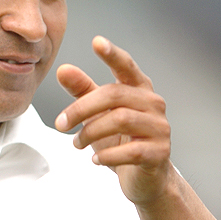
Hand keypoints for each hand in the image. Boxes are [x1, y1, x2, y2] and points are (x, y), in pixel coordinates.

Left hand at [55, 36, 172, 206]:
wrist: (144, 178)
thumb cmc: (119, 138)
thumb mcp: (97, 112)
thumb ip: (82, 90)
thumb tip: (62, 69)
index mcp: (138, 88)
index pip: (126, 66)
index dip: (113, 54)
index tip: (97, 41)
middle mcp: (153, 103)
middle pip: (114, 94)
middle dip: (81, 108)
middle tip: (60, 123)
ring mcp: (160, 128)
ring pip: (120, 120)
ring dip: (90, 132)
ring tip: (76, 143)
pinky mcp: (160, 152)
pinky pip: (131, 150)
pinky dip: (108, 155)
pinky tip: (95, 160)